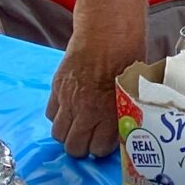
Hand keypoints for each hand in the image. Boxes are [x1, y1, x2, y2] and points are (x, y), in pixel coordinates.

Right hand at [45, 32, 136, 158]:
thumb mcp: (134, 90)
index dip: (101, 148)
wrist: (107, 34)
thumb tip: (121, 129)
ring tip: (76, 126)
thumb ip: (123, 113)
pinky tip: (68, 109)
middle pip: (74, 147)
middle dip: (82, 147)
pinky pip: (51, 114)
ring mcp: (69, 101)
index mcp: (110, 114)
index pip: (98, 149)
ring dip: (67, 133)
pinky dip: (58, 116)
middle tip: (87, 139)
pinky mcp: (57, 88)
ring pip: (59, 134)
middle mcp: (87, 112)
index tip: (104, 143)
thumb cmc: (128, 58)